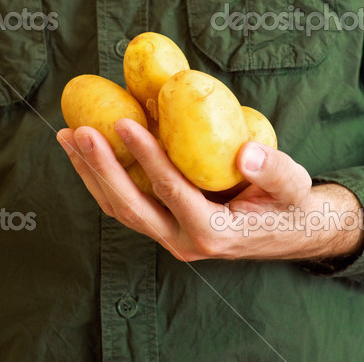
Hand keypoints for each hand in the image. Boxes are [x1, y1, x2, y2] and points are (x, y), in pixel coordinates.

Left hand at [56, 119, 363, 261]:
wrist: (291, 230)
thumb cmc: (292, 204)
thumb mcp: (295, 187)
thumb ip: (275, 171)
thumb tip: (249, 153)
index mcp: (214, 231)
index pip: (171, 191)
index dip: (146, 157)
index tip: (125, 122)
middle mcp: (184, 241)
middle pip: (130, 205)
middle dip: (101, 167)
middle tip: (80, 130)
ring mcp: (168, 237)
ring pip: (119, 208)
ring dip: (90, 172)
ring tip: (68, 136)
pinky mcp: (161, 227)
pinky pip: (123, 205)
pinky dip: (100, 178)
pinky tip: (85, 151)